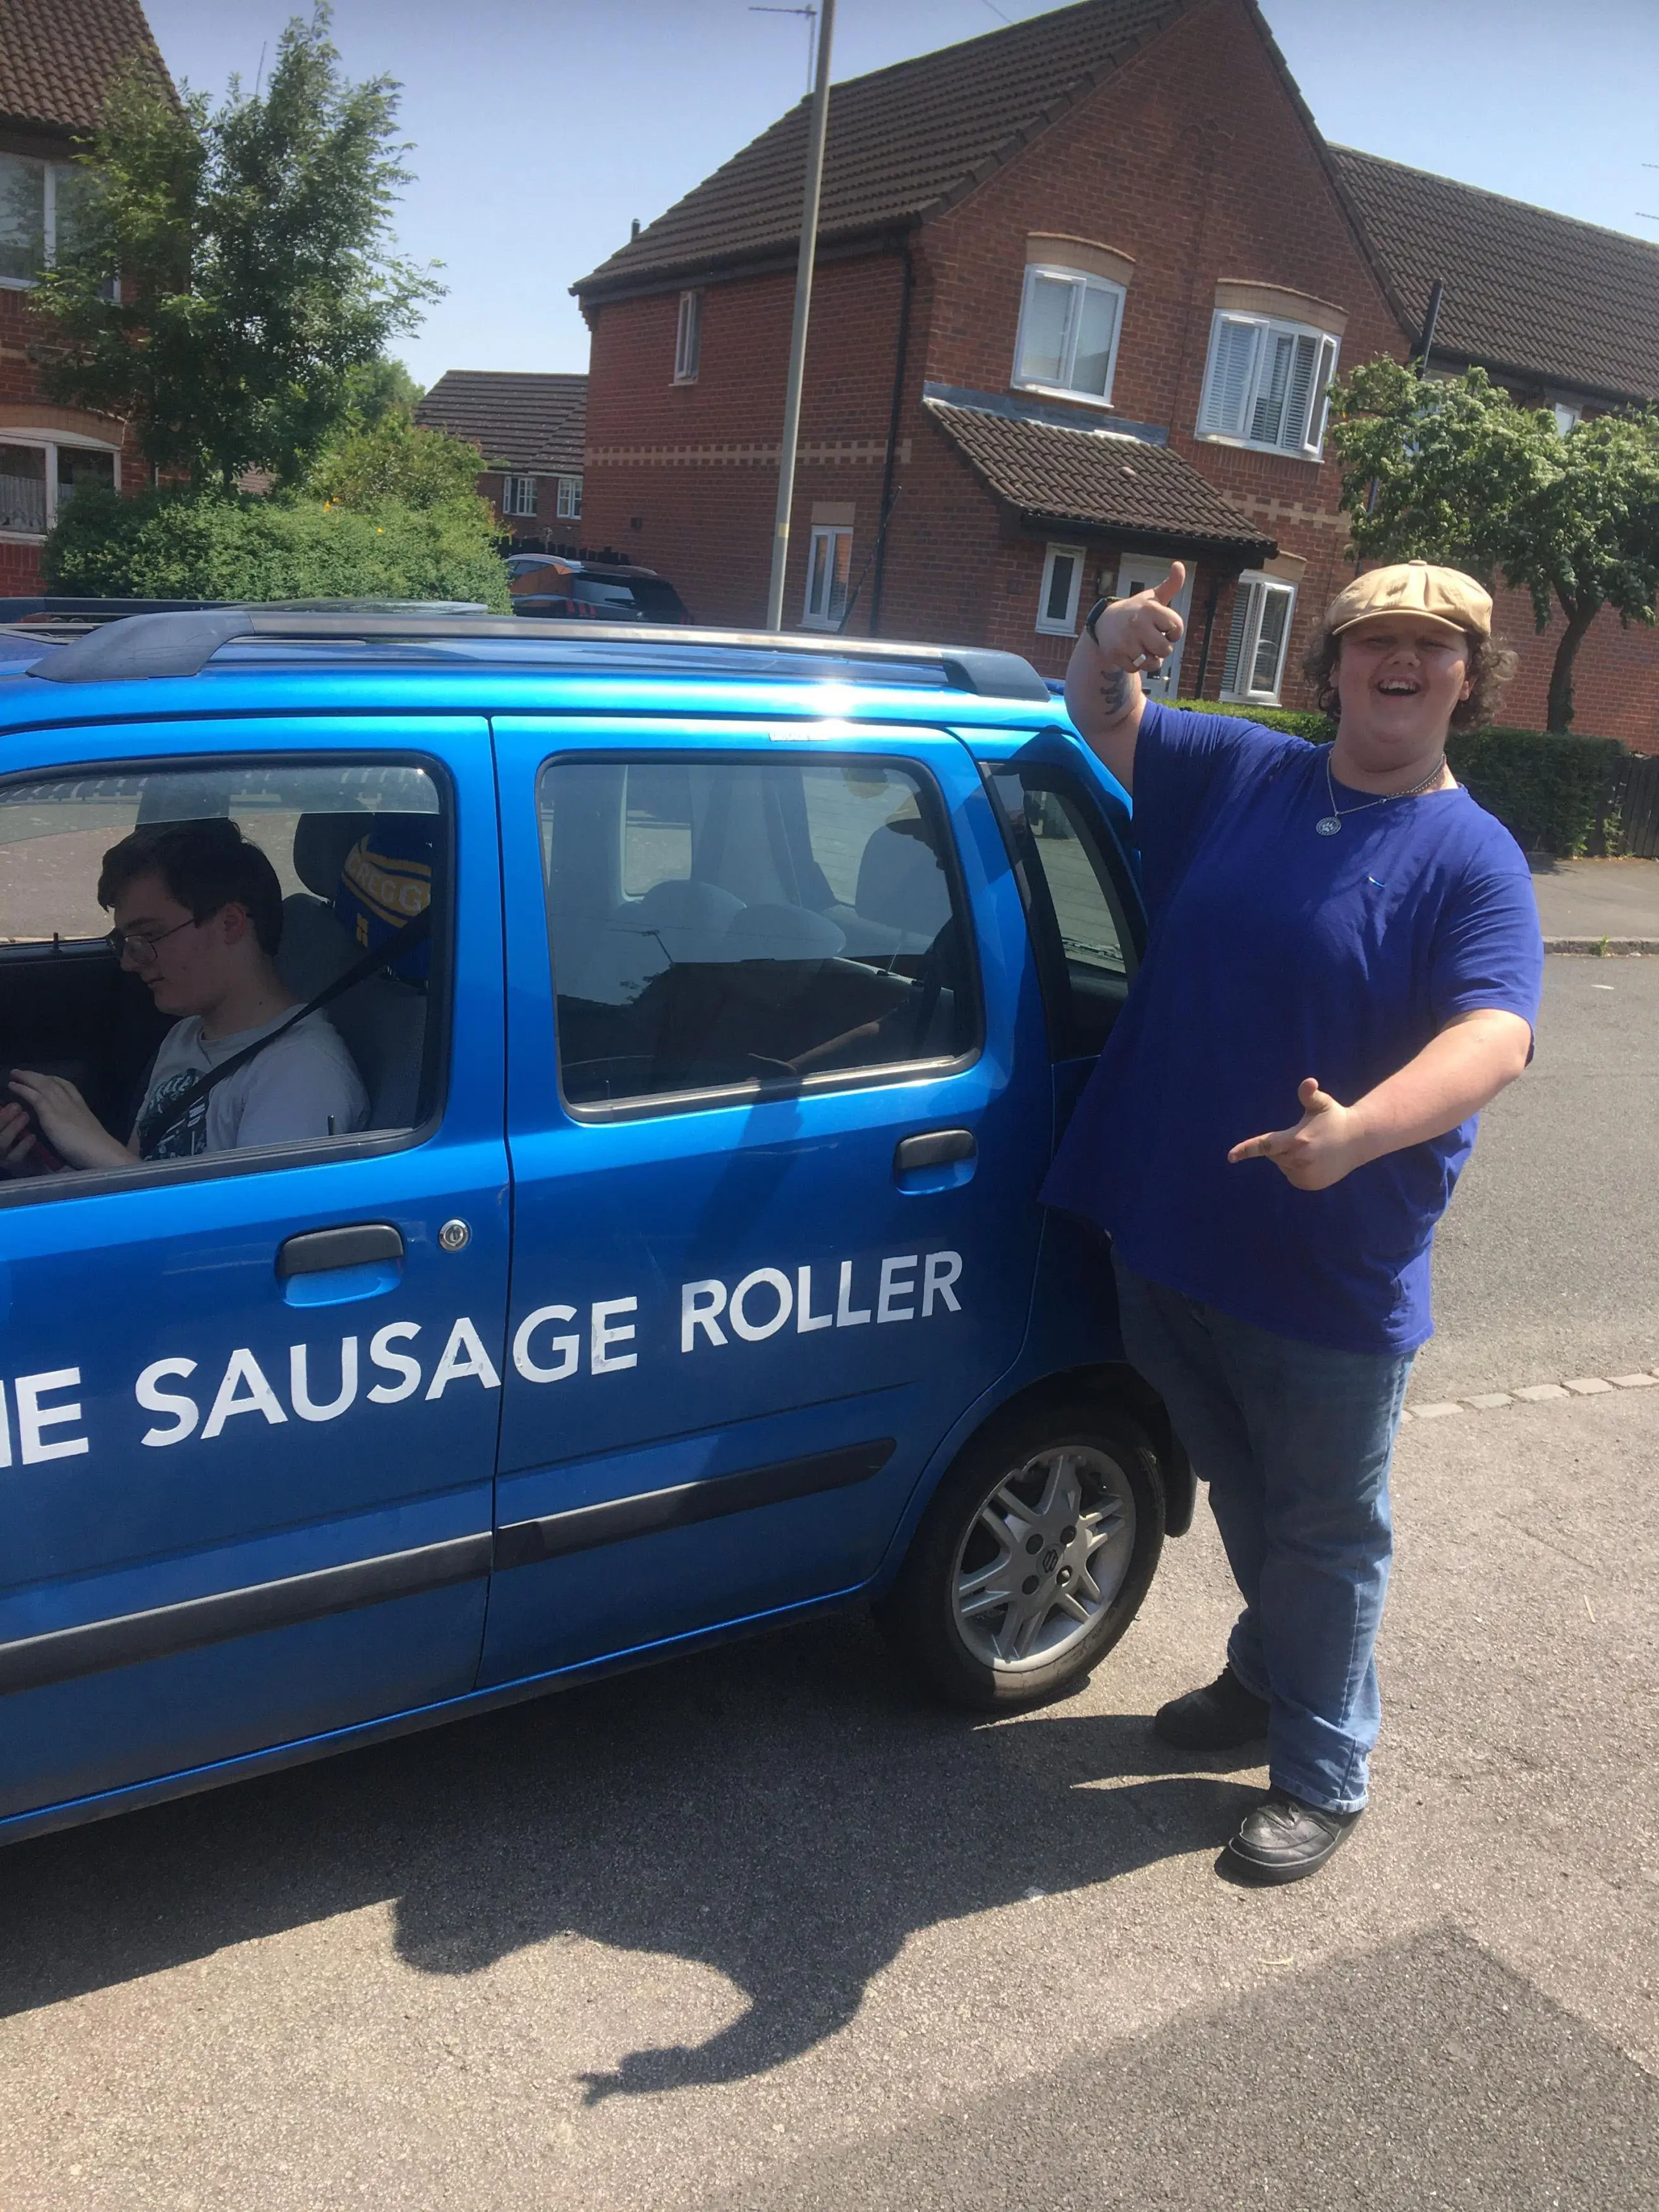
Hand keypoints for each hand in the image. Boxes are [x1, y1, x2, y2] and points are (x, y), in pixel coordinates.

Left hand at [5, 1070, 134, 1172]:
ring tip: (14, 1074)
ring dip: (26, 1078)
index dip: (55, 1080)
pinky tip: (13, 1086)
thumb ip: (77, 1127)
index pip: (67, 1087)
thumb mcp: (86, 1132)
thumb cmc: (96, 1149)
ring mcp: (61, 1106)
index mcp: (82, 1107)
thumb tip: (71, 1130)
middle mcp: (71, 1102)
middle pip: (52, 1082)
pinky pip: (34, 1096)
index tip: (46, 1077)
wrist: (99, 1151)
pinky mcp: (50, 1113)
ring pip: (42, 1085)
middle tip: (22, 1072)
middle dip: (36, 1076)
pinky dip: (22, 1089)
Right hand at [1085, 562, 1185, 676]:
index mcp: (1150, 608)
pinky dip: (1135, 665)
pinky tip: (1129, 652)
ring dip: (1150, 659)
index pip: (1176, 628)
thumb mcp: (1153, 597)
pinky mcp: (1115, 654)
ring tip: (1142, 647)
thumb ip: (1171, 584)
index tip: (1164, 627)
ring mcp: (1125, 640)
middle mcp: (1137, 623)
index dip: (1174, 632)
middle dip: (1162, 648)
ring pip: (1152, 663)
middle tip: (1152, 639)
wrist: (1104, 622)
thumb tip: (1179, 565)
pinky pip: (1136, 669)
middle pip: (1165, 649)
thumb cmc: (1137, 611)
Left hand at [1227, 1077, 1371, 1191]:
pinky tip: (1314, 1160)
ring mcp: (1305, 1175)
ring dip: (1290, 1158)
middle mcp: (1299, 1161)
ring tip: (1312, 1149)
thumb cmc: (1335, 1118)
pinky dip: (1297, 1168)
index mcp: (1297, 1140)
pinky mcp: (1309, 1184)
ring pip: (1283, 1166)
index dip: (1246, 1149)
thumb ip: (1309, 1095)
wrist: (1358, 1140)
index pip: (1265, 1146)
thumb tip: (1308, 1082)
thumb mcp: (1322, 1104)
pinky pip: (1293, 1176)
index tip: (1230, 1156)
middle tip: (1304, 1137)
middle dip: (1282, 1146)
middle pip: (1274, 1155)